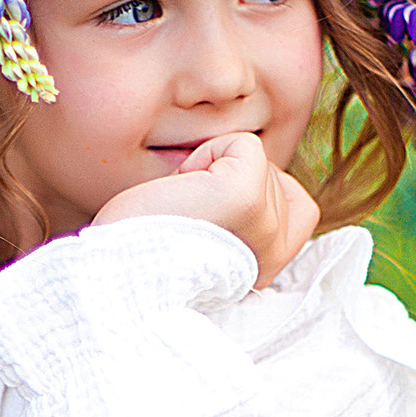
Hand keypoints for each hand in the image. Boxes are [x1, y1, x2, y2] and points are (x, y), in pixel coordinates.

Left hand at [91, 129, 319, 285]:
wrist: (115, 271)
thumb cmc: (145, 254)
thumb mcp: (210, 240)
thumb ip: (243, 216)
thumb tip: (251, 165)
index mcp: (267, 269)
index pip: (299, 210)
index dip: (257, 196)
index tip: (209, 221)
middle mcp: (274, 251)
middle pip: (274, 177)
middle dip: (226, 182)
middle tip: (187, 216)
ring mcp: (264, 224)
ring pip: (258, 160)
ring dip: (213, 171)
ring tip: (183, 208)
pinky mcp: (245, 199)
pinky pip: (245, 145)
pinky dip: (209, 154)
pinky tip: (182, 188)